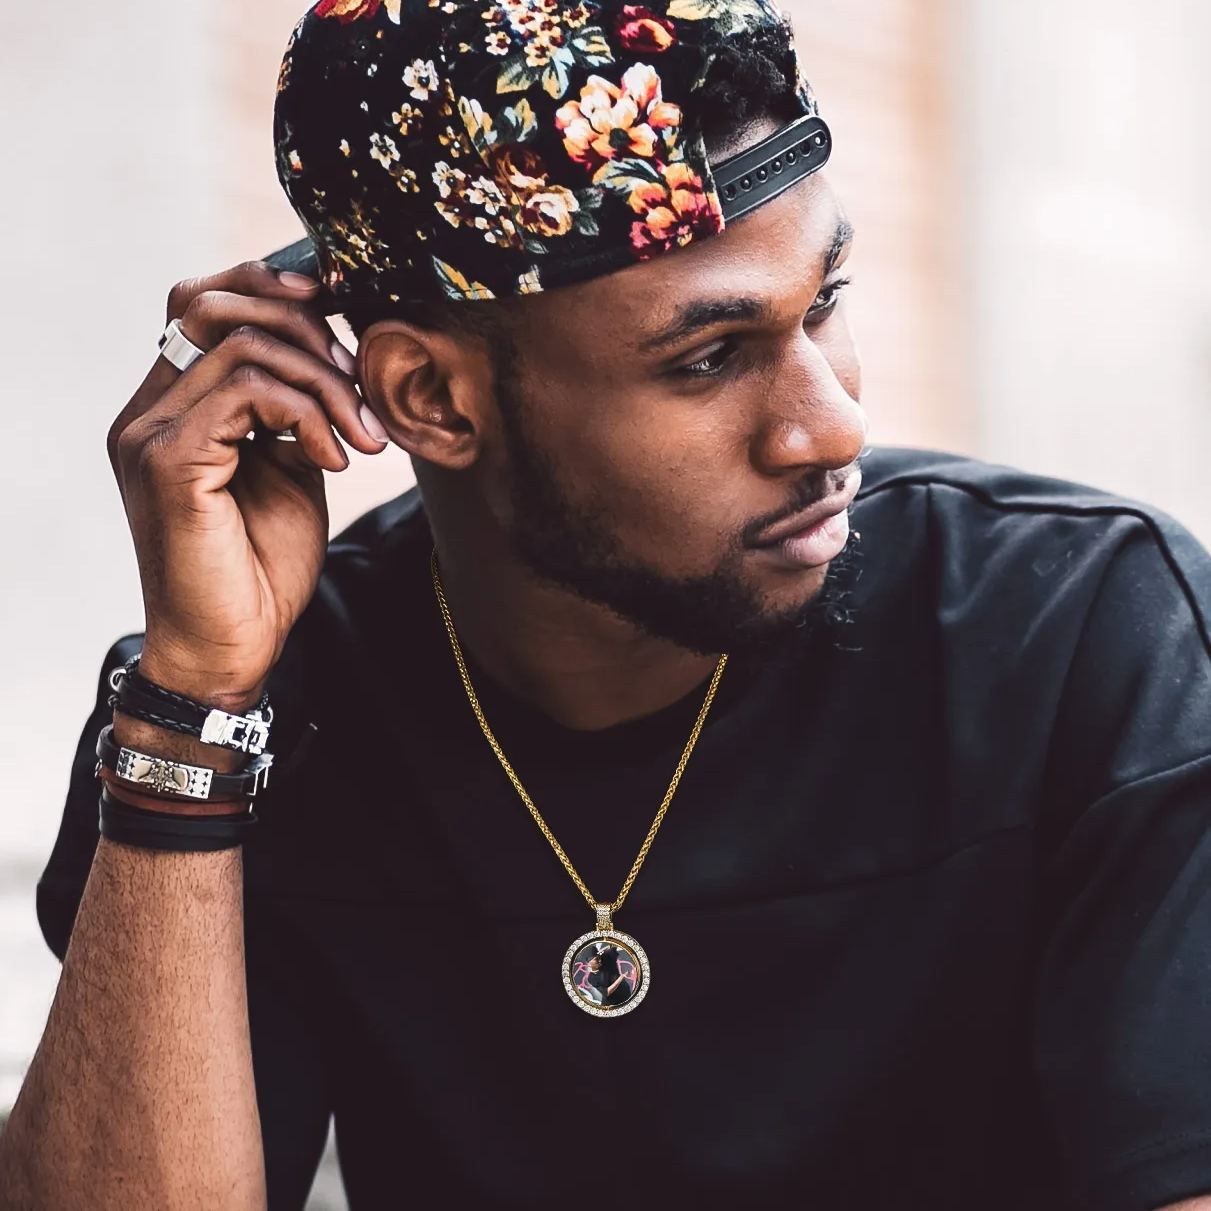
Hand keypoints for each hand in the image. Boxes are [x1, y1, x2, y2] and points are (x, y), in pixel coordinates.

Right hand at [107, 261, 388, 707]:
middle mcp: (147, 412)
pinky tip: (336, 459)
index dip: (267, 288)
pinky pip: (245, 393)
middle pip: (213, 305)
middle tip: (358, 384)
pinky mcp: (170, 462)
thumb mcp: (288, 471)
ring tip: (361, 434)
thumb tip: (328, 356)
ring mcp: (150, 434)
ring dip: (324, 383)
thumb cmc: (260, 569)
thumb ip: (292, 412)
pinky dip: (308, 414)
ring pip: (241, 346)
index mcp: (169, 409)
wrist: (234, 648)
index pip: (199, 304)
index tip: (335, 310)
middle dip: (304, 328)